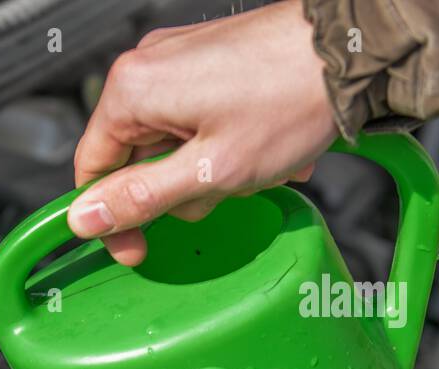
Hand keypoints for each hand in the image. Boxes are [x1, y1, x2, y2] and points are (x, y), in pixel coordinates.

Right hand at [69, 0, 337, 264]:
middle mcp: (148, 67)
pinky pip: (197, 118)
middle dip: (180, 188)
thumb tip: (85, 219)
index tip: (138, 248)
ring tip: (255, 162)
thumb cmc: (292, 99)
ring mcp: (179, 59)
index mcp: (133, 91)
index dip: (113, 218)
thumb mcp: (210, 171)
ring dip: (210, 167)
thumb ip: (141, 199)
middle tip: (225, 188)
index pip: (92, 170)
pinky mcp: (209, 58)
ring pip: (172, 143)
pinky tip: (261, 144)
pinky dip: (225, 142)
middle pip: (136, 159)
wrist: (353, 49)